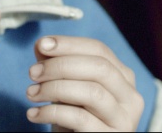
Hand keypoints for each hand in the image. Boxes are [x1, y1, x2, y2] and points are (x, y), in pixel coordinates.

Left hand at [25, 36, 143, 131]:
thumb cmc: (73, 117)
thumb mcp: (66, 87)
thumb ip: (57, 64)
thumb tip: (42, 44)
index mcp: (123, 77)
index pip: (99, 49)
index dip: (69, 44)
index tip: (42, 44)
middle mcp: (130, 96)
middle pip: (99, 67)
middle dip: (61, 65)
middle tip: (33, 73)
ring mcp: (123, 119)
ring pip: (92, 92)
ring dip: (54, 88)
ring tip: (31, 93)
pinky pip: (80, 118)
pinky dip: (51, 112)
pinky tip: (34, 114)